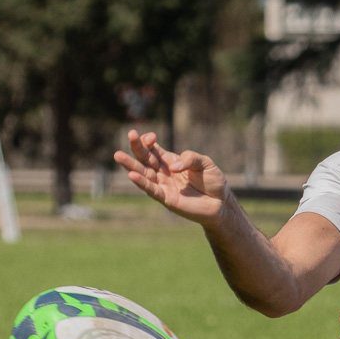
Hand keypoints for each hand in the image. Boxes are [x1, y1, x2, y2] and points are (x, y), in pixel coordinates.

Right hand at [114, 130, 228, 223]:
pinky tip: (132, 175)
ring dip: (131, 165)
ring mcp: (164, 186)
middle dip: (137, 147)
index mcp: (171, 161)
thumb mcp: (205, 163)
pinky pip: (152, 190)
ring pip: (144, 174)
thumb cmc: (213, 181)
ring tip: (118, 155)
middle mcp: (164, 172)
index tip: (151, 137)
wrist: (221, 203)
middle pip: (145, 159)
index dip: (149, 142)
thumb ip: (191, 159)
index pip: (154, 149)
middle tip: (130, 134)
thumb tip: (173, 167)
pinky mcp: (167, 199)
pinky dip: (142, 183)